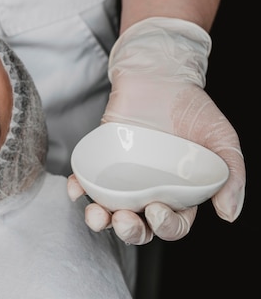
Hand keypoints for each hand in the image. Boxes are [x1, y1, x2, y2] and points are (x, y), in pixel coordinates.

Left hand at [68, 17, 244, 244]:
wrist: (161, 76)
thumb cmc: (193, 109)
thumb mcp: (222, 139)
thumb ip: (231, 175)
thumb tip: (228, 214)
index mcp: (178, 194)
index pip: (172, 224)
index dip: (166, 227)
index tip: (158, 211)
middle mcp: (148, 190)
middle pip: (137, 225)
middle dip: (130, 231)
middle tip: (125, 221)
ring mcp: (122, 176)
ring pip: (108, 209)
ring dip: (99, 220)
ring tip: (97, 216)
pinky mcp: (100, 159)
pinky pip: (86, 180)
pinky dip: (78, 189)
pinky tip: (76, 190)